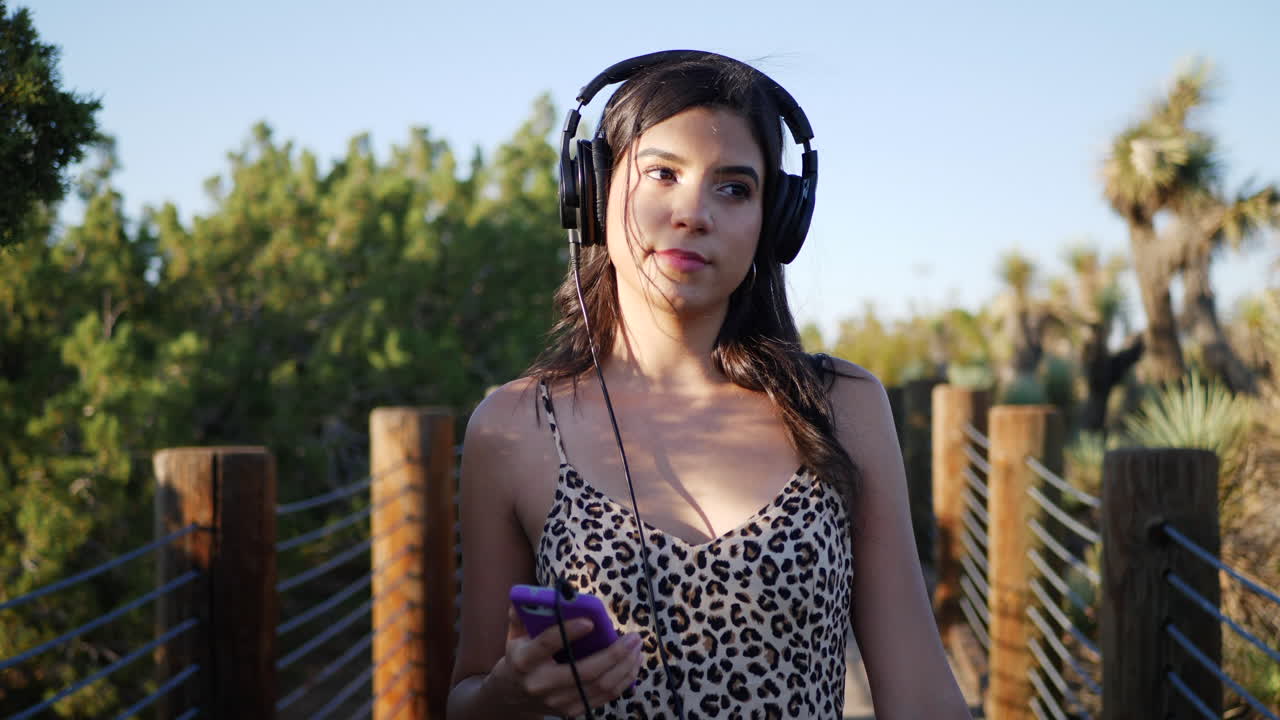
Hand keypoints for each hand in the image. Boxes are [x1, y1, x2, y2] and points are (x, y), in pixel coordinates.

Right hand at [488, 606, 643, 715]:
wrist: (511, 697)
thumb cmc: (519, 657)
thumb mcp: (514, 635)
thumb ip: (523, 614)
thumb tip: (539, 594)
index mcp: (524, 660)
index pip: (546, 644)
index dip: (568, 632)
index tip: (590, 621)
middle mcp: (540, 684)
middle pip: (584, 672)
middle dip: (614, 654)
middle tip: (634, 637)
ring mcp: (557, 702)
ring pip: (599, 686)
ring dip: (624, 666)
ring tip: (637, 647)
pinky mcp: (571, 711)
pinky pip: (604, 697)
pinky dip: (623, 680)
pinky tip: (633, 663)